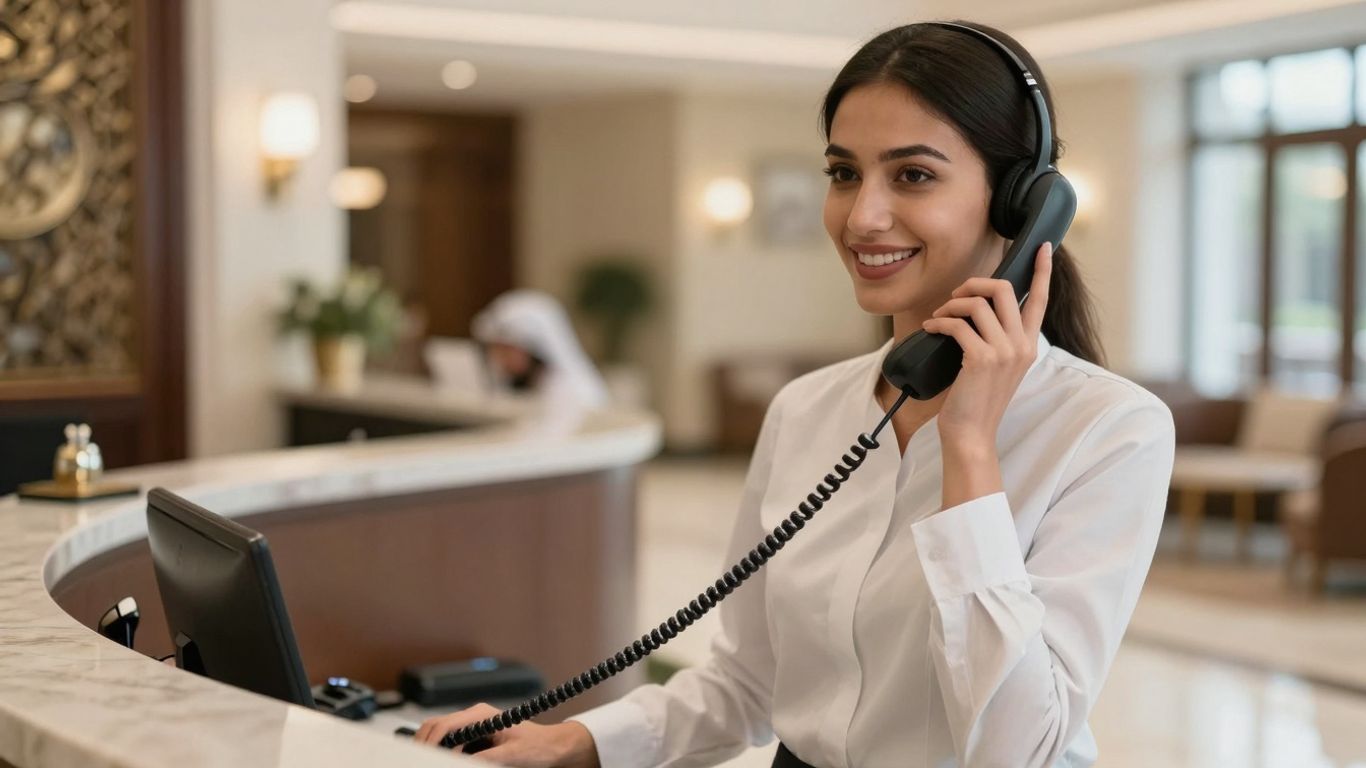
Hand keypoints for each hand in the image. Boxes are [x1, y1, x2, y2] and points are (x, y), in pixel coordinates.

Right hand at [415, 703, 599, 766]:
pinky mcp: (476, 738)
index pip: (444, 725)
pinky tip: (444, 760)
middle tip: (419, 760)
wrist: (556, 748)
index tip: (424, 757)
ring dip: (433, 747)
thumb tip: (459, 761)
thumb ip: (484, 760)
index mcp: (481, 715)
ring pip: (441, 734)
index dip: (429, 743)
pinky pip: (452, 743)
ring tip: (428, 759)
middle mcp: (475, 718)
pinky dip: (443, 751)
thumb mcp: (512, 756)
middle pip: (436, 727)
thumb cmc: (540, 747)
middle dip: (424, 743)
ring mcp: (474, 727)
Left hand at [922, 242, 1052, 453]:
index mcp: (1029, 345)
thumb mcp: (996, 366)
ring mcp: (1004, 352)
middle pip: (1003, 289)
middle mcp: (1022, 345)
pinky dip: (939, 322)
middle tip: (955, 296)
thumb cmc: (977, 401)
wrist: (972, 434)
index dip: (1042, 271)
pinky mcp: (981, 359)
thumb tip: (975, 308)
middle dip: (974, 283)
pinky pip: (957, 324)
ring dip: (951, 304)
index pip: (1041, 300)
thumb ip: (997, 338)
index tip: (1044, 247)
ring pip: (978, 303)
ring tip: (938, 317)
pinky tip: (930, 329)